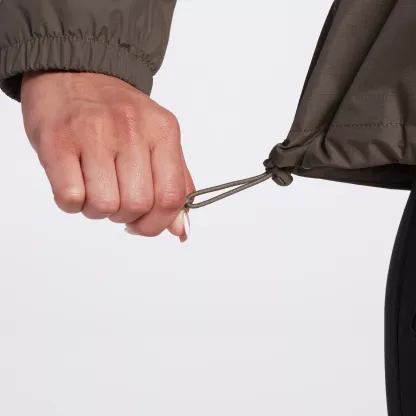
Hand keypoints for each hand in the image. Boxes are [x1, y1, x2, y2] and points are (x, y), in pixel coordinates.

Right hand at [21, 71, 193, 240]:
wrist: (75, 72)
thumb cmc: (118, 114)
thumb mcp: (158, 139)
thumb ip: (174, 183)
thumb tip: (180, 230)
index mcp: (163, 131)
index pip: (171, 197)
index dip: (158, 223)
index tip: (143, 223)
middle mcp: (131, 129)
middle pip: (137, 205)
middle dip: (126, 217)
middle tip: (116, 201)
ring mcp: (93, 133)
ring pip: (104, 206)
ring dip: (97, 210)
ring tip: (94, 189)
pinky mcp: (57, 141)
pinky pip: (70, 198)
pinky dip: (72, 203)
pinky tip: (74, 183)